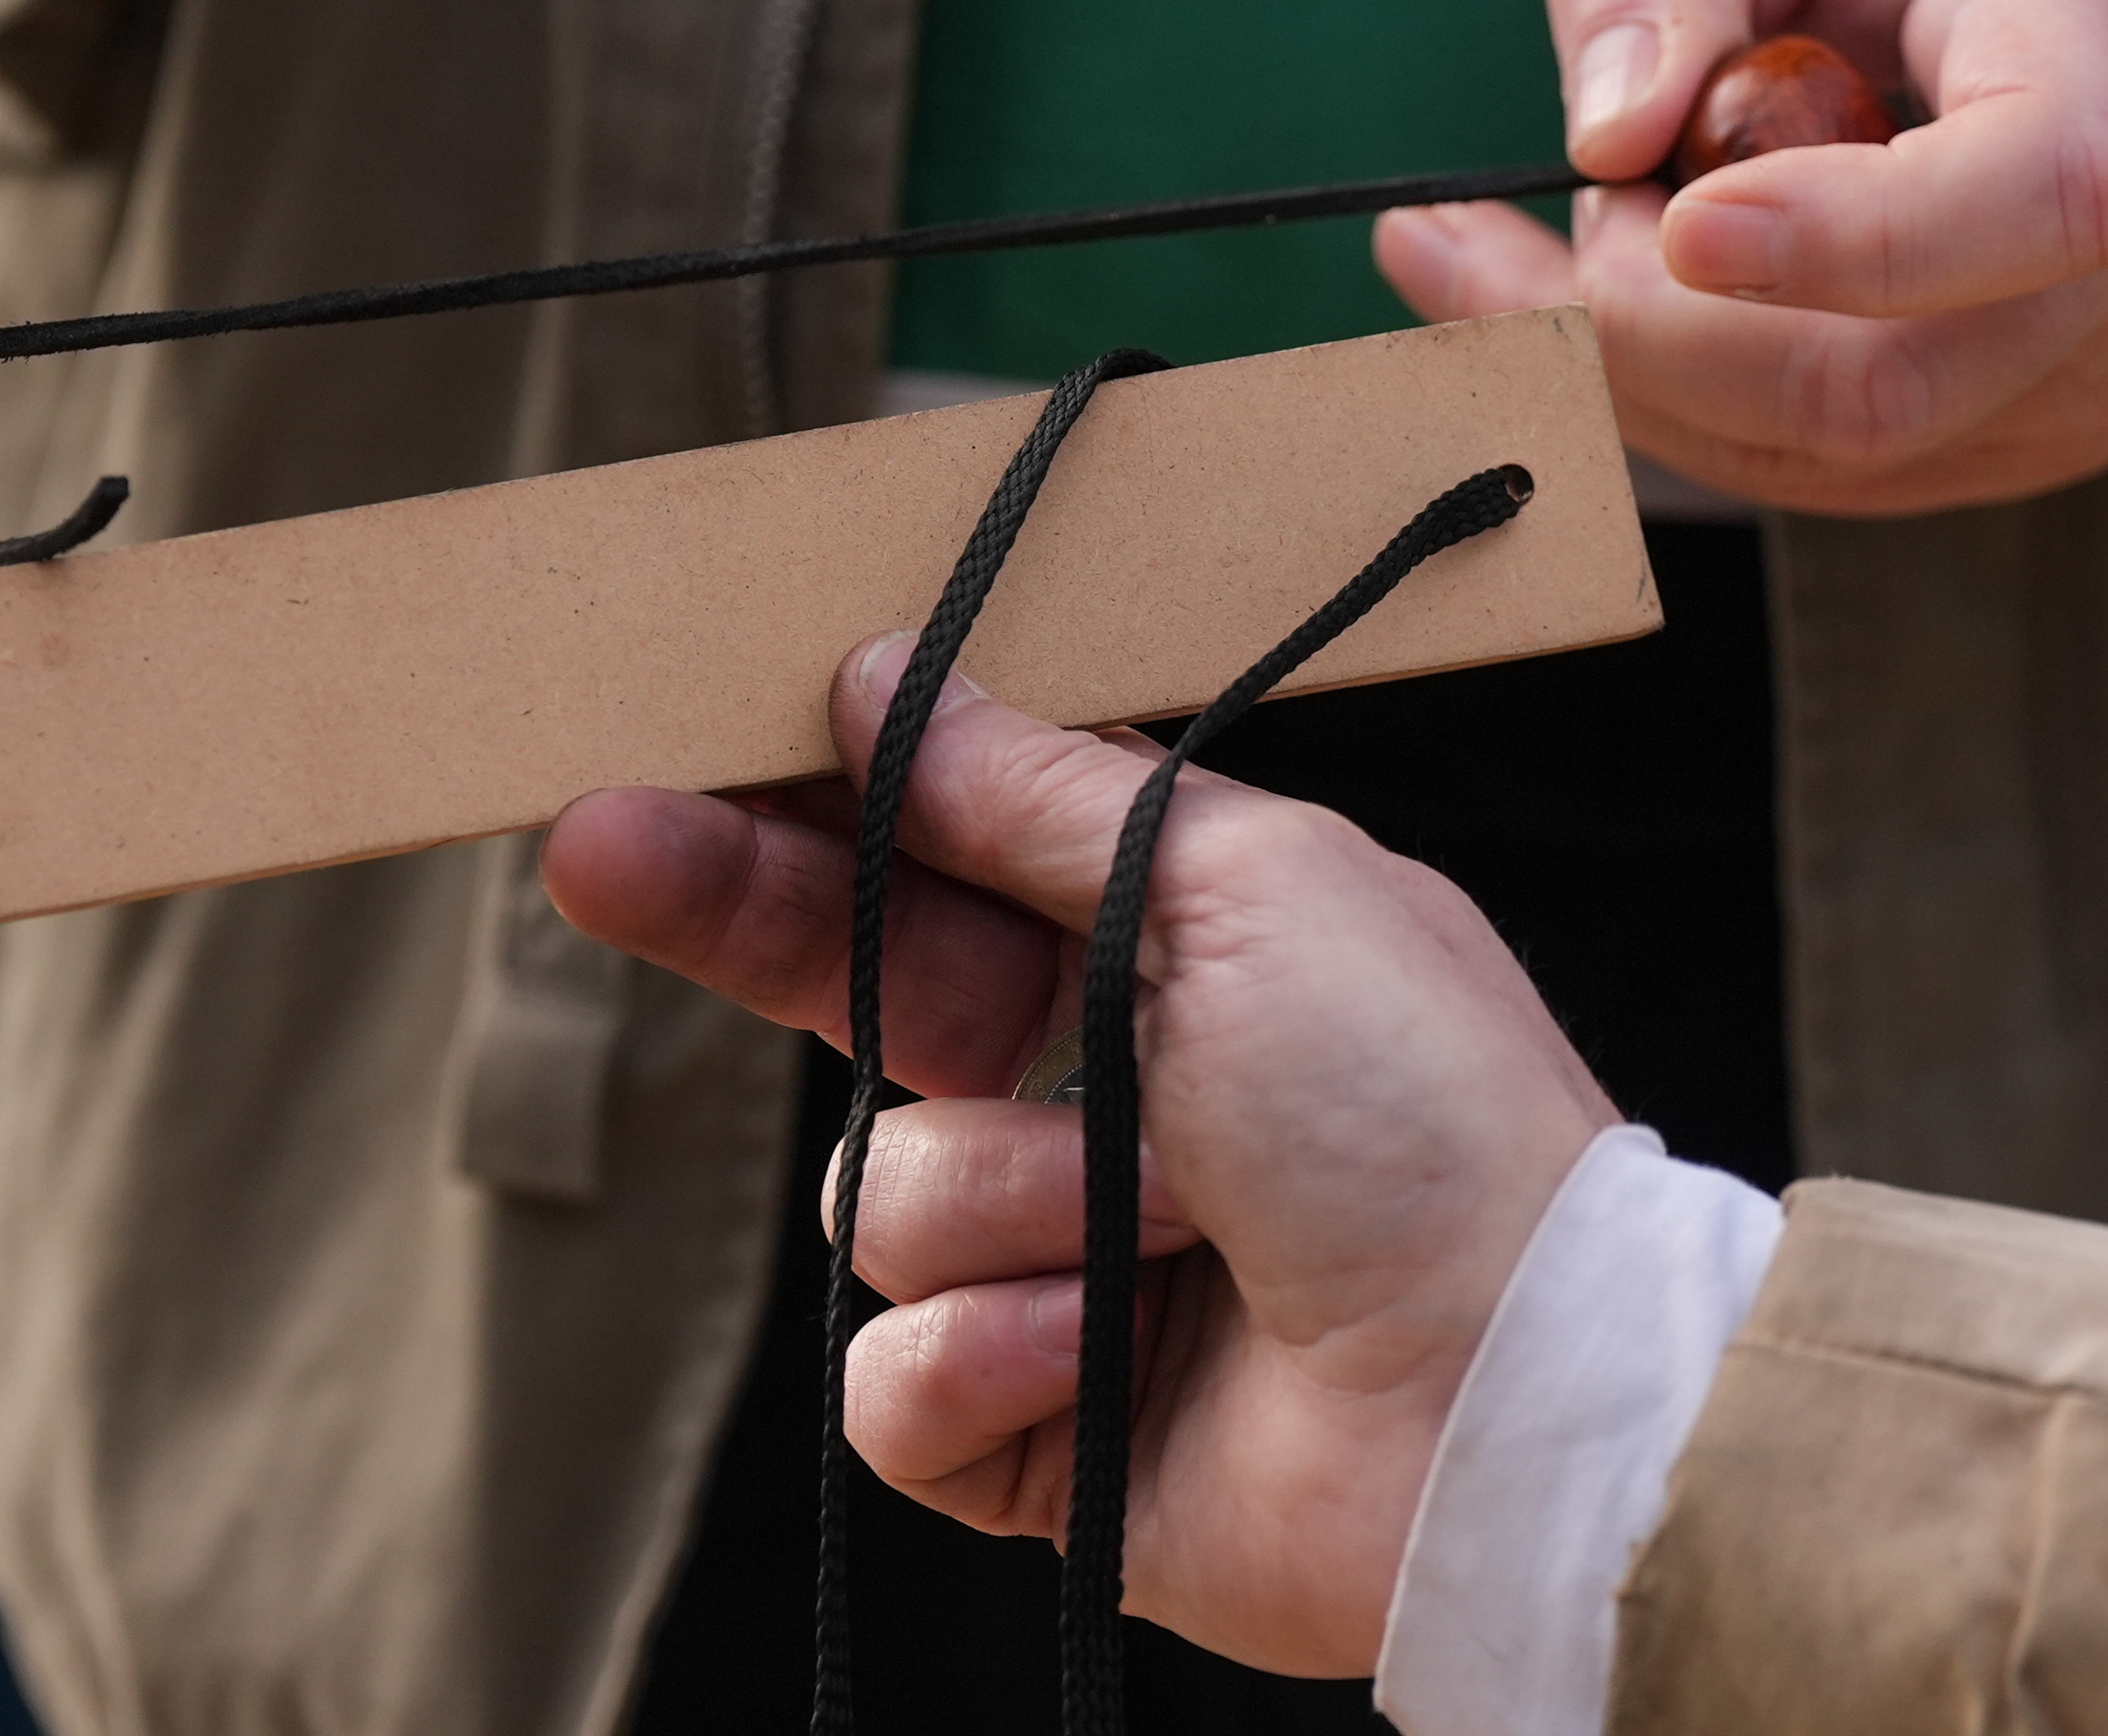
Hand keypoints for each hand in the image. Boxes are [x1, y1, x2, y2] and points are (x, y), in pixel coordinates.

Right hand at [544, 639, 1609, 1676]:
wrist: (1511, 1398)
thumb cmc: (1422, 1114)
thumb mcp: (1246, 883)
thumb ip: (1043, 792)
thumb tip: (882, 682)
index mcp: (1149, 948)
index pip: (928, 852)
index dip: (801, 804)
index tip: (683, 739)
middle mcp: (1091, 1092)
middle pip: (847, 989)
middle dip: (731, 912)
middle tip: (596, 841)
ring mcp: (1053, 1259)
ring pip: (882, 1202)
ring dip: (1008, 1206)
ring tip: (1157, 1224)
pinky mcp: (1027, 1426)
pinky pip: (890, 1381)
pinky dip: (990, 1363)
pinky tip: (1102, 1355)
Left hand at [1372, 0, 2107, 513]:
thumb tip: (1601, 133)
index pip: (2039, 193)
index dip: (1843, 240)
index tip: (1669, 215)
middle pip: (1875, 384)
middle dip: (1631, 330)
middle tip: (1485, 224)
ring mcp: (2099, 374)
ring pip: (1822, 456)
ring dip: (1627, 372)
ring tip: (1536, 233)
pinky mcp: (2028, 436)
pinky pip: (1820, 469)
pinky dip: (1678, 401)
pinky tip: (1617, 289)